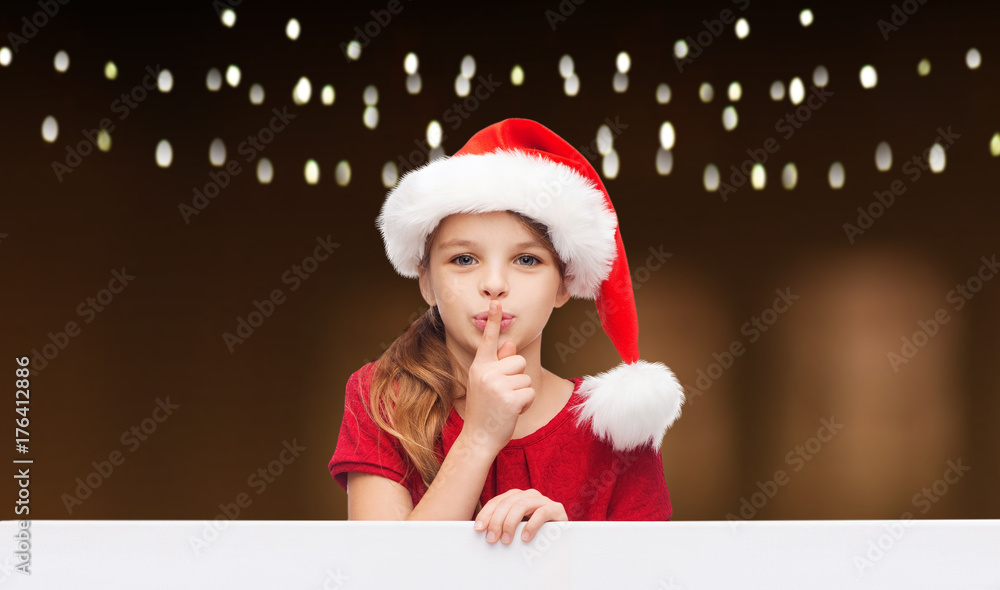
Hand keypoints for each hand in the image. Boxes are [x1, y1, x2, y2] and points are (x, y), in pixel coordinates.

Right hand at [464, 300, 533, 454]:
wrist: (478, 438)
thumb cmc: (484, 410)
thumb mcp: (487, 384)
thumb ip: (498, 363)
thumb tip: (510, 343)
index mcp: (479, 366)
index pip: (488, 340)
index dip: (494, 320)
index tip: (496, 302)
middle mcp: (486, 372)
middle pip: (518, 360)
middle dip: (517, 377)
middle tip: (503, 394)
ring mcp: (498, 385)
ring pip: (526, 377)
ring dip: (522, 392)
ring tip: (506, 404)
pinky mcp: (511, 398)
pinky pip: (530, 391)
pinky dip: (526, 403)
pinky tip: (512, 411)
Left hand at [473, 488, 567, 543]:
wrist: (562, 536)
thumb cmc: (534, 534)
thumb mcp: (515, 528)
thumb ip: (502, 526)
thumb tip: (482, 532)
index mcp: (516, 497)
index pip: (497, 501)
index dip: (486, 514)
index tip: (478, 528)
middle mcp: (528, 495)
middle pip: (507, 503)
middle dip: (496, 521)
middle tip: (492, 538)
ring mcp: (542, 500)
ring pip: (521, 505)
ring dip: (510, 523)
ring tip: (506, 540)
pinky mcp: (556, 509)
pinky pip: (541, 513)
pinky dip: (531, 525)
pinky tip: (525, 537)